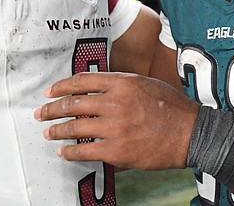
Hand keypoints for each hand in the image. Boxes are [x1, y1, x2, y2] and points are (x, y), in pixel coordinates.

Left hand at [34, 72, 198, 169]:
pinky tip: (64, 152)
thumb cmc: (173, 109)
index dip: (62, 86)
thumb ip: (122, 85)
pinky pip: (83, 151)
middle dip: (52, 109)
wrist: (191, 133)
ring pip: (74, 127)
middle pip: (73, 103)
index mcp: (124, 83)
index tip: (51, 92)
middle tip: (42, 113)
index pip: (83, 81)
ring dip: (57, 130)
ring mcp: (115, 127)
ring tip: (49, 133)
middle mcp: (116, 102)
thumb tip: (97, 90)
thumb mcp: (147, 84)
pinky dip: (69, 152)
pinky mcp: (117, 150)